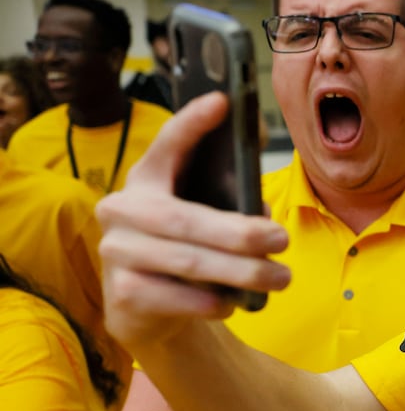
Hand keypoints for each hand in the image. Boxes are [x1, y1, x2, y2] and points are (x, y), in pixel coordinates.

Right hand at [96, 93, 289, 350]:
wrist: (145, 309)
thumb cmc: (186, 249)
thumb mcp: (204, 217)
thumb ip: (229, 202)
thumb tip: (263, 211)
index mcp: (145, 180)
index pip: (167, 145)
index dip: (192, 124)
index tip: (222, 101)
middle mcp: (122, 210)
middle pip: (186, 220)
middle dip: (240, 233)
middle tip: (281, 240)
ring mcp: (117, 252)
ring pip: (189, 262)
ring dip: (242, 272)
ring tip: (280, 278)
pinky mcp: (124, 293)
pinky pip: (181, 298)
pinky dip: (216, 301)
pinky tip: (234, 301)